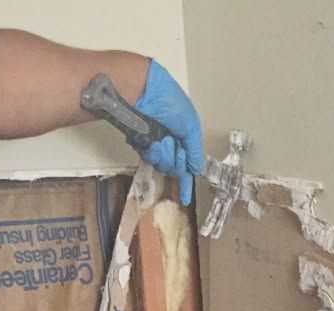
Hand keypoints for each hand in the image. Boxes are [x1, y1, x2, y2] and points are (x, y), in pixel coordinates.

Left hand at [134, 60, 202, 205]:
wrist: (141, 90)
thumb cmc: (169, 102)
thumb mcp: (190, 124)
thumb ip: (195, 150)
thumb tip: (196, 170)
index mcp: (183, 133)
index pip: (186, 160)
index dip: (185, 179)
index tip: (185, 198)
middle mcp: (169, 138)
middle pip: (174, 166)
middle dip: (175, 161)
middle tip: (172, 147)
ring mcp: (153, 140)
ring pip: (160, 163)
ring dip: (162, 155)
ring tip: (159, 140)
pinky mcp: (138, 140)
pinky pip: (146, 156)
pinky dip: (149, 151)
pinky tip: (147, 140)